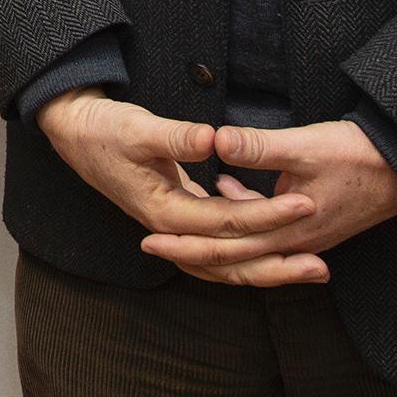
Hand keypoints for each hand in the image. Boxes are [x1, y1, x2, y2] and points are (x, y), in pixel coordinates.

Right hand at [36, 89, 315, 265]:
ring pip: (226, 263)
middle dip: (277, 266)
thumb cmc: (104, 129)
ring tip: (308, 268)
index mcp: (164, 212)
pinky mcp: (180, 217)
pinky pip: (219, 247)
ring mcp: (175, 228)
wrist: (74, 133)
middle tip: (322, 267)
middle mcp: (171, 230)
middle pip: (230, 263)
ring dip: (266, 267)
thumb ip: (176, 136)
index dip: (268, 216)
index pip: (226, 223)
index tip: (305, 205)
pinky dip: (247, 251)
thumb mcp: (137, 127)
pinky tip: (273, 240)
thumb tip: (214, 138)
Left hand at [136, 119, 396, 287]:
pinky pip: (268, 230)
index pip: (225, 249)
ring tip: (182, 225)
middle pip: (233, 257)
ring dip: (217, 236)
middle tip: (151, 245)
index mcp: (288, 232)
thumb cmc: (359, 156)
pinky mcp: (313, 223)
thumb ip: (258, 147)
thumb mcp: (306, 146)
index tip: (149, 240)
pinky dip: (244, 215)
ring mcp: (306, 237)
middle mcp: (296, 243)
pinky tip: (229, 186)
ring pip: (249, 245)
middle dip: (192, 250)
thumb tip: (215, 140)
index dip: (186, 244)